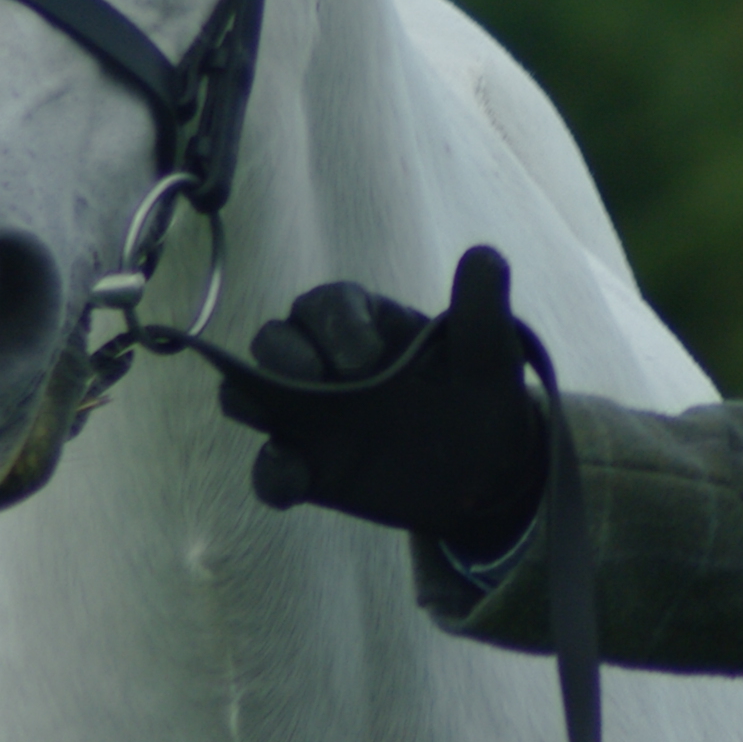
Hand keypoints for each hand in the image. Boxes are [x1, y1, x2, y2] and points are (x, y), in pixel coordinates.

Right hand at [215, 246, 550, 551]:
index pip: (330, 304)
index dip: (338, 323)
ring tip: (285, 429)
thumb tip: (485, 257)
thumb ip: (481, 311)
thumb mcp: (490, 357)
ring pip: (252, 396)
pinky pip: (271, 468)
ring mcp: (310, 416)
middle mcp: (323, 362)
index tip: (369, 358)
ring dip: (254, 405)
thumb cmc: (481, 399)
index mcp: (363, 323)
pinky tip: (293, 484)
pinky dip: (272, 474)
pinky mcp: (308, 467)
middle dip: (282, 355)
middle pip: (275, 341)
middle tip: (314, 380)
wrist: (489, 473)